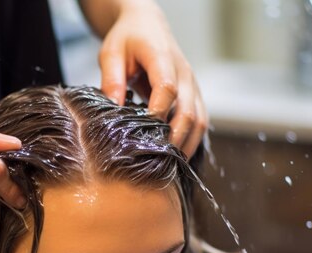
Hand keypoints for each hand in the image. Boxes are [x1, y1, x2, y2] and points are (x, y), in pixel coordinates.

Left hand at [97, 2, 207, 157]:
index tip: (142, 134)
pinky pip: (200, 121)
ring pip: (199, 120)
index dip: (157, 114)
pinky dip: (191, 140)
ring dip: (186, 144)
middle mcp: (184, 72)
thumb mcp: (111, 52)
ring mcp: (193, 85)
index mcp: (163, 58)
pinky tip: (177, 156)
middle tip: (158, 162)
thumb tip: (112, 109)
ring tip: (169, 167)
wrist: (148, 25)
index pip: (167, 88)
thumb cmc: (127, 39)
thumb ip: (111, 78)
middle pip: (188, 110)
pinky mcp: (194, 96)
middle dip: (175, 138)